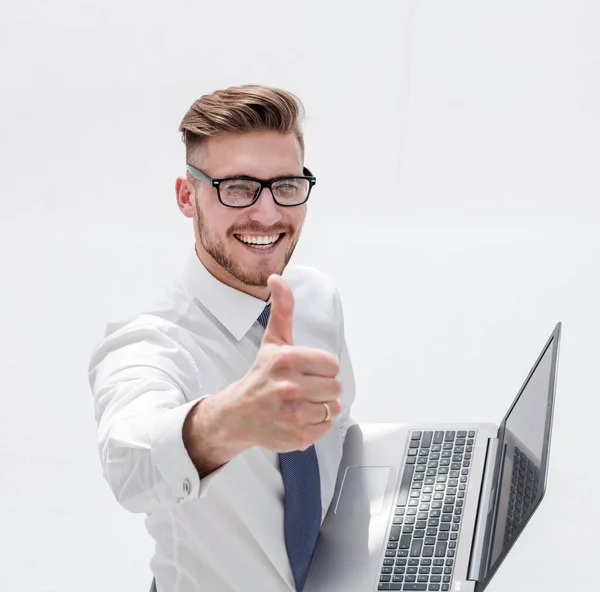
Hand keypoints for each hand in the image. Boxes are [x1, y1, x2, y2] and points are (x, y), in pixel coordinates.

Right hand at [234, 274, 341, 452]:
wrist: (238, 414)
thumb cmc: (261, 375)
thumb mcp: (273, 341)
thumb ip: (282, 309)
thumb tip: (277, 278)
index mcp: (287, 360)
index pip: (332, 365)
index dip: (322, 368)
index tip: (307, 370)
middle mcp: (289, 388)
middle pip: (335, 388)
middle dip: (322, 388)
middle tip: (304, 388)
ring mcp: (292, 414)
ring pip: (332, 408)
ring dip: (320, 407)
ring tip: (300, 403)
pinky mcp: (295, 436)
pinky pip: (325, 429)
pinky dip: (315, 425)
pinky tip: (298, 418)